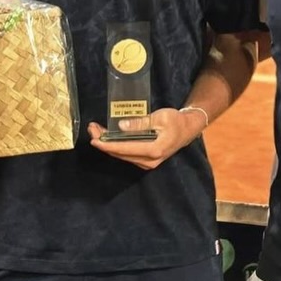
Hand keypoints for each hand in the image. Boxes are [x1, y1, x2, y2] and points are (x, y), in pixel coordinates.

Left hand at [88, 106, 204, 170]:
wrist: (188, 129)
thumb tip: (121, 126)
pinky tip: (108, 137)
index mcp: (153, 150)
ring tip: (97, 131)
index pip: (125, 148)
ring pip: (122, 155)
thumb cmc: (176, 121)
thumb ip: (140, 123)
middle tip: (92, 129)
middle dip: (104, 143)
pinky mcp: (146, 160)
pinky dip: (116, 146)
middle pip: (120, 153)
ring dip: (108, 144)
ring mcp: (147, 163)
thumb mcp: (160, 117)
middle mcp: (149, 161)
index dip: (108, 144)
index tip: (94, 139)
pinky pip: (127, 155)